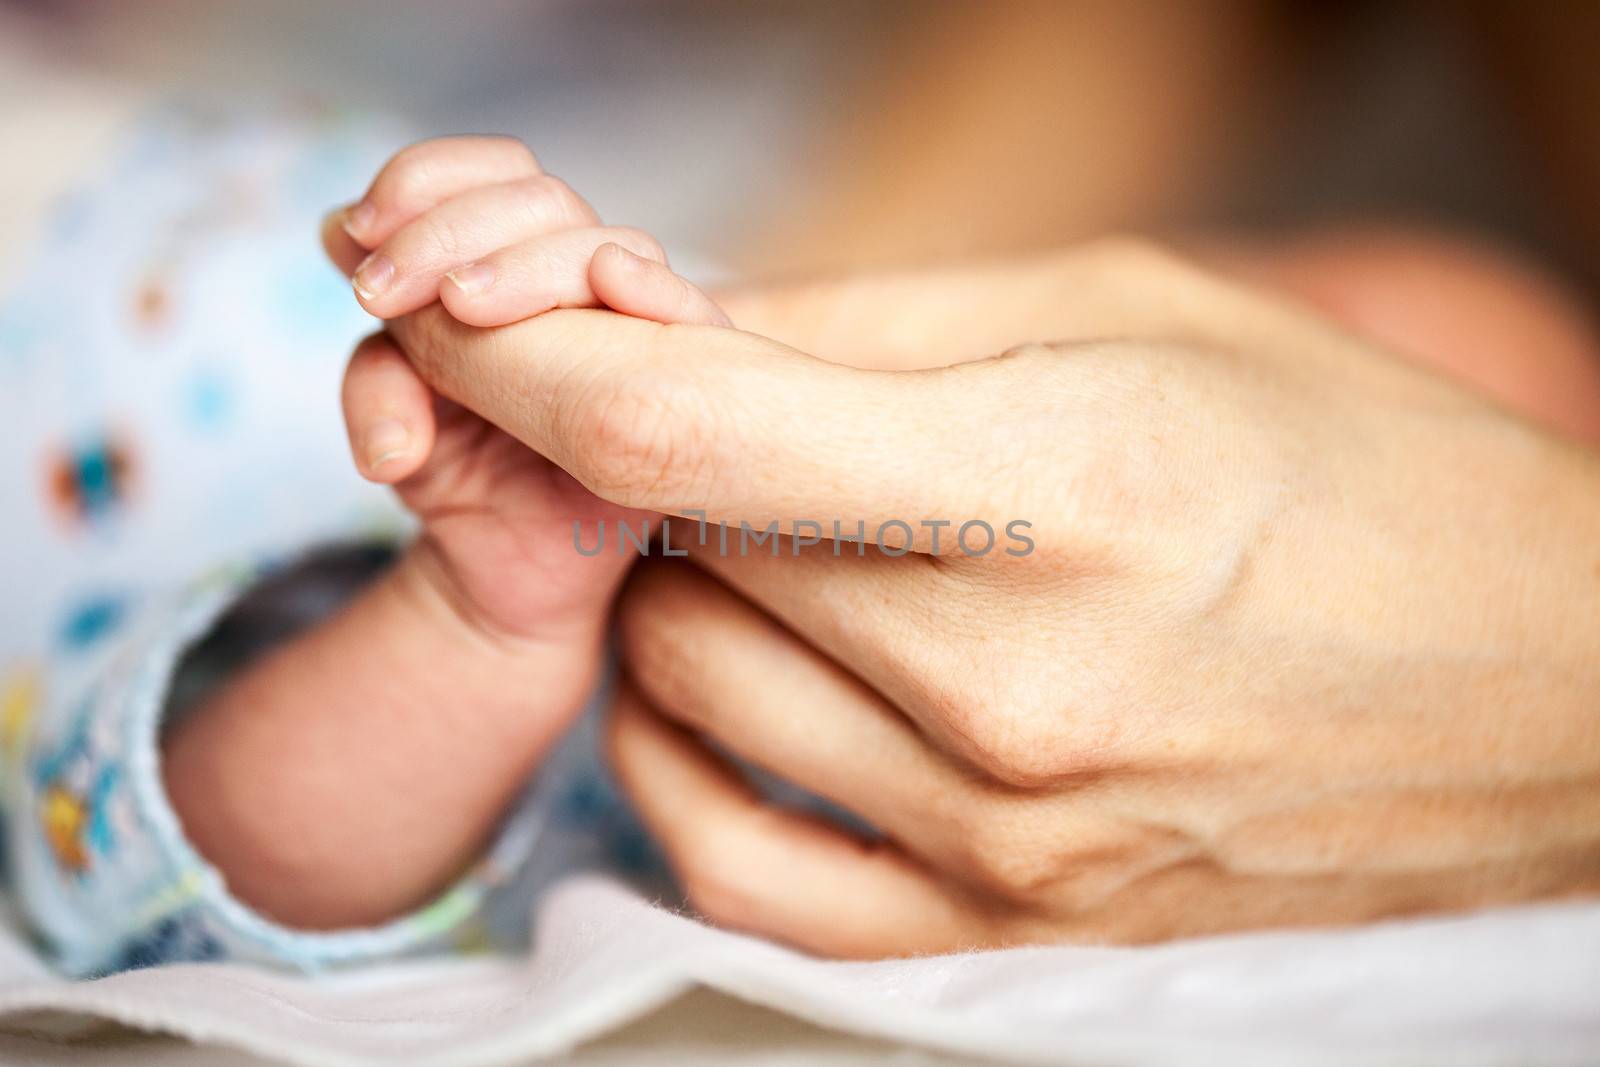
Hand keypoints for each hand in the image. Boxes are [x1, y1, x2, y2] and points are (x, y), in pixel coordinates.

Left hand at [324, 135, 725, 641]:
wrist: (507, 584)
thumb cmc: (460, 485)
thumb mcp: (391, 421)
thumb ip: (379, 353)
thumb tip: (342, 245)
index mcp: (510, 268)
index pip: (492, 175)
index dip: (428, 178)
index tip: (358, 232)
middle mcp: (580, 289)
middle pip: (543, 200)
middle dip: (451, 228)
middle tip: (382, 291)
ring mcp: (638, 334)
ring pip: (609, 246)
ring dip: (527, 262)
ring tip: (459, 308)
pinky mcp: (684, 386)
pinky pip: (690, 317)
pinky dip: (651, 291)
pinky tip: (607, 286)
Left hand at [382, 239, 1599, 954]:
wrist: (1538, 694)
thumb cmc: (1361, 470)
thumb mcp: (1140, 317)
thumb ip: (878, 324)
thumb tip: (672, 323)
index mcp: (1061, 485)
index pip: (684, 433)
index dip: (526, 363)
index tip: (458, 318)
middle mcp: (1014, 689)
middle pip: (673, 554)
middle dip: (631, 457)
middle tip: (693, 412)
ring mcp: (1003, 839)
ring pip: (684, 690)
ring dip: (667, 589)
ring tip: (755, 533)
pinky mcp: (1005, 930)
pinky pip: (736, 869)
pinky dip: (672, 765)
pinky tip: (702, 691)